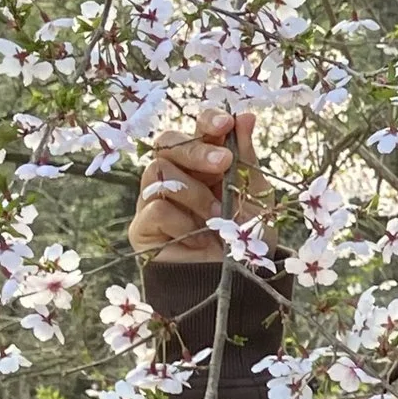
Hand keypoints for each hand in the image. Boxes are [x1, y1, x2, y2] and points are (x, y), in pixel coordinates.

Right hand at [129, 109, 268, 262]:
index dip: (206, 120)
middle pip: (167, 143)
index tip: (225, 122)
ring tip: (217, 216)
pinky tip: (196, 236)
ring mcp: (155, 200)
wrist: (237, 283)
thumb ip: (246, 156)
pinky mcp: (143, 227)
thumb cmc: (246, 237)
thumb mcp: (254, 194)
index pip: (195, 130)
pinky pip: (156, 206)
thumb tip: (246, 115)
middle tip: (223, 163)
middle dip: (196, 150)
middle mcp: (175, 177)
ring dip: (195, 194)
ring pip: (160, 172)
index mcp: (203, 164)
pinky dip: (182, 220)